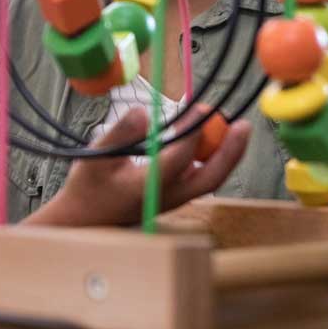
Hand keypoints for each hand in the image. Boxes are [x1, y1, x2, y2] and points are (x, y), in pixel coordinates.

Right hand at [24, 107, 250, 226]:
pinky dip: (212, 158)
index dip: (193, 133)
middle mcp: (167, 196)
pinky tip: (213, 139)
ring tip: (234, 127)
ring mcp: (174, 199)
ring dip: (226, 155)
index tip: (199, 108)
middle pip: (210, 177)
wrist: (85, 220)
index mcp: (147, 187)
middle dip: (230, 151)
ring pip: (210, 179)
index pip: (179, 158)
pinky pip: (202, 178)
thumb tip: (145, 112)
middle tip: (243, 125)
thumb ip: (121, 133)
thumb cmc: (88, 187)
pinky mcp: (174, 196)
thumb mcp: (96, 156)